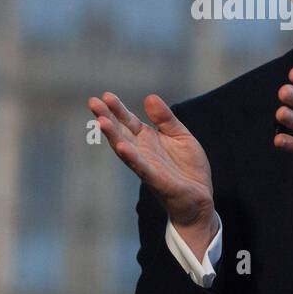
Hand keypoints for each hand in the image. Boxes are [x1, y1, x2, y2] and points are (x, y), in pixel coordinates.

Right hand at [87, 91, 214, 227]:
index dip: (117, 108)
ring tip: (101, 121)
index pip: (128, 121)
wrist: (199, 199)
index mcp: (148, 139)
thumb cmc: (188, 168)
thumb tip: (149, 97)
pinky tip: (122, 147)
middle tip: (92, 102)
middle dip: (106, 117)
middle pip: (120, 132)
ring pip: (126, 149)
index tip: (105, 95)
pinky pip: (141, 167)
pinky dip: (132, 157)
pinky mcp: (157, 180)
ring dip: (113, 136)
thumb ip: (165, 118)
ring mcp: (147, 166)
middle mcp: (142, 151)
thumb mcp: (180, 135)